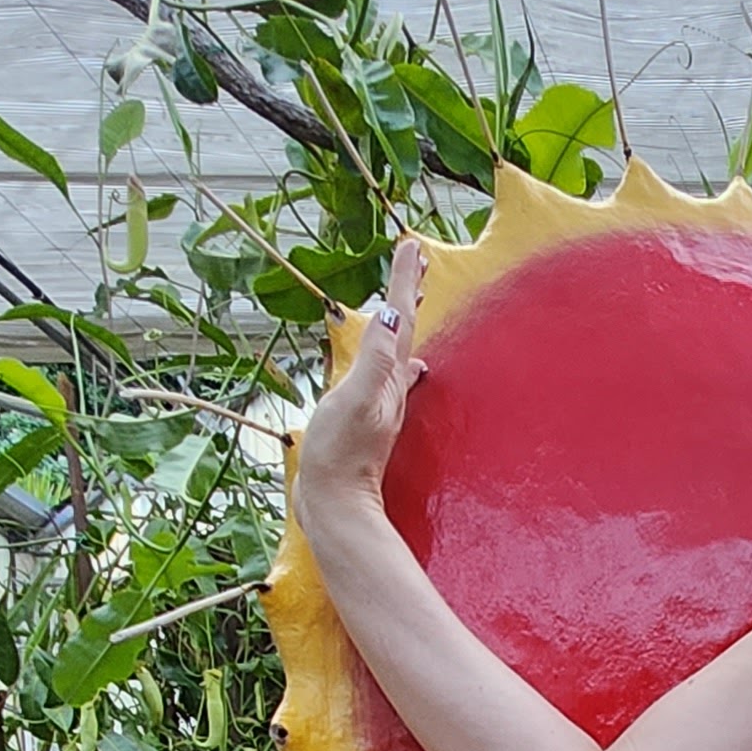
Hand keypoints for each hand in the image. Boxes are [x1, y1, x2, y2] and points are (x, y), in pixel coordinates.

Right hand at [294, 236, 426, 537]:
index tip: (412, 246)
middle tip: (417, 259)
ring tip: (410, 297)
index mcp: (388, 377)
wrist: (334, 503)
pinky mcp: (368, 418)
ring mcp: (381, 403)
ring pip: (399, 350)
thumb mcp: (354, 400)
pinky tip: (406, 365)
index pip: (401, 319)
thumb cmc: (338, 454)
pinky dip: (394, 358)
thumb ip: (375, 361)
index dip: (404, 282)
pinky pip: (387, 376)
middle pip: (406, 330)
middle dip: (410, 293)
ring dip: (405, 320)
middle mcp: (391, 387)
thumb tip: (395, 320)